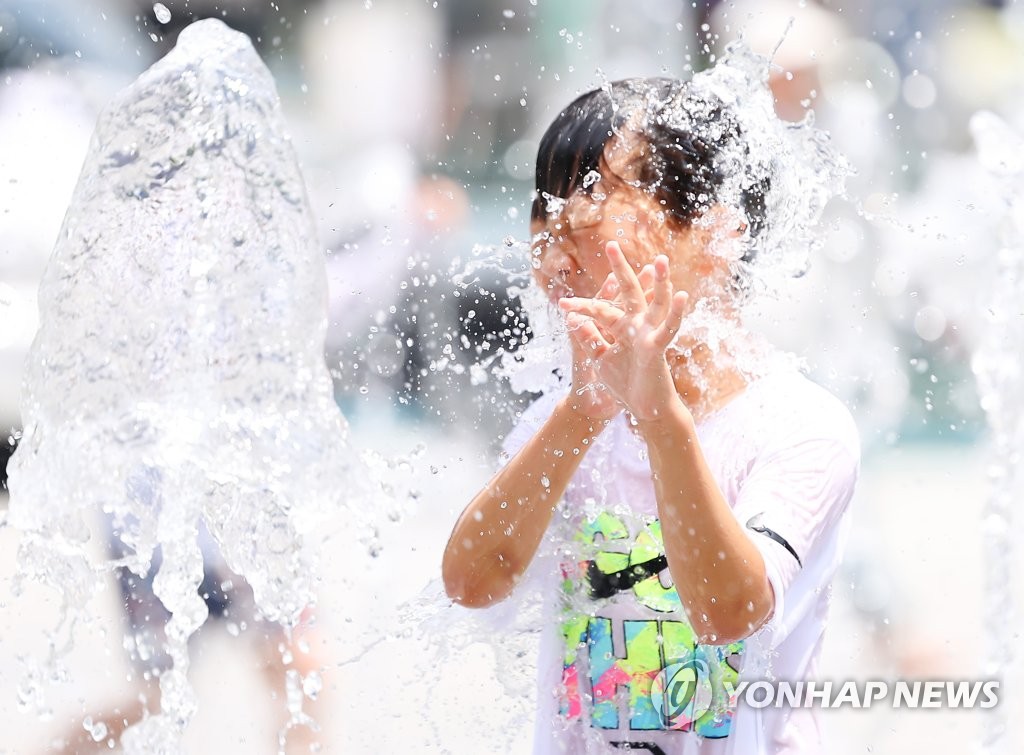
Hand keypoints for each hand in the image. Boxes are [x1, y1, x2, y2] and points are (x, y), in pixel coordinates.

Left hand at [559, 241, 687, 422]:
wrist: (641, 411)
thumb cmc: (624, 386)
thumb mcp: (600, 360)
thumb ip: (589, 340)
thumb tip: (573, 320)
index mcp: (621, 328)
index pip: (600, 308)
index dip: (581, 306)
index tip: (561, 302)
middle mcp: (636, 326)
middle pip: (628, 292)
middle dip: (620, 269)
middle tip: (612, 245)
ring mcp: (649, 335)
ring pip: (656, 303)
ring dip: (659, 282)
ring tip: (660, 261)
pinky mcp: (657, 348)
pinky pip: (669, 328)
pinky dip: (675, 313)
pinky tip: (681, 295)